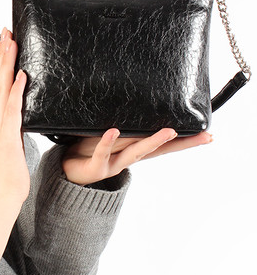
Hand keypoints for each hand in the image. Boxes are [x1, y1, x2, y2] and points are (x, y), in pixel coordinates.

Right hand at [0, 27, 29, 206]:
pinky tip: (20, 76)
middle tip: (8, 30)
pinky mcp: (5, 137)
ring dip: (7, 64)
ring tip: (12, 42)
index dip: (0, 61)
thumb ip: (12, 121)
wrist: (0, 194)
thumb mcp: (9, 139)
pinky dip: (15, 91)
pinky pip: (11, 109)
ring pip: (0, 88)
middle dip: (2, 54)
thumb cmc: (7, 170)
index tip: (6, 40)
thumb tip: (22, 105)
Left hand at [61, 127, 212, 185]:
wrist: (66, 170)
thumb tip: (139, 104)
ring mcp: (113, 164)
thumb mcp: (109, 136)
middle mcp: (128, 159)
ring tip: (169, 131)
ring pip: (135, 153)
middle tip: (201, 135)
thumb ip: (124, 125)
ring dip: (152, 142)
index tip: (208, 136)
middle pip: (158, 151)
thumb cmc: (89, 149)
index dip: (186, 142)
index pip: (164, 146)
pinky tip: (113, 130)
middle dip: (180, 143)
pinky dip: (107, 142)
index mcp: (133, 150)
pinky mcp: (95, 167)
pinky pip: (102, 152)